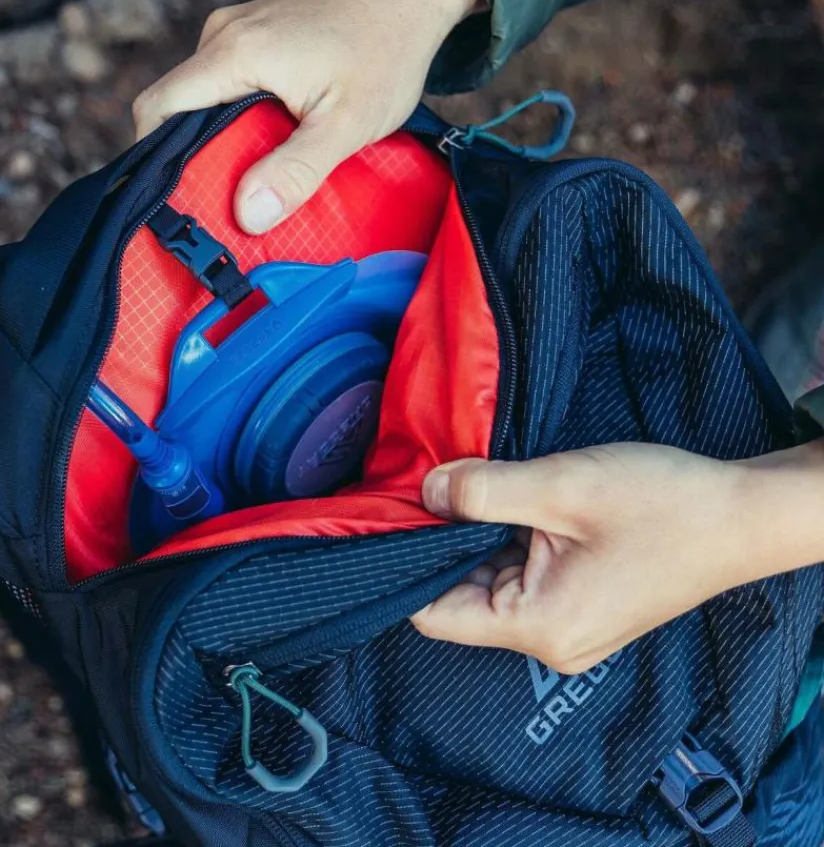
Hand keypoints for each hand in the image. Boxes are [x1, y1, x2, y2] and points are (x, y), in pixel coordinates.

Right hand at [132, 0, 479, 233]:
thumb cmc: (387, 52)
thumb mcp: (348, 124)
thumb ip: (296, 170)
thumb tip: (248, 216)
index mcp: (234, 52)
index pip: (157, 108)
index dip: (155, 160)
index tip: (181, 203)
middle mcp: (222, 34)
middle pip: (173, 107)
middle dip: (186, 158)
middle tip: (218, 206)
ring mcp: (236, 30)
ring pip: (197, 97)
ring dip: (213, 141)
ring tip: (245, 183)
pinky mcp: (252, 34)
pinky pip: (221, 84)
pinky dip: (232, 120)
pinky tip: (265, 147)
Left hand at [413, 441, 823, 673]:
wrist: (740, 515)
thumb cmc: (661, 504)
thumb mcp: (560, 486)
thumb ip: (482, 491)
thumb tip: (423, 493)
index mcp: (537, 625)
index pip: (434, 615)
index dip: (403, 567)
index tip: (385, 518)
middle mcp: (548, 639)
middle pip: (460, 597)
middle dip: (439, 544)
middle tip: (425, 486)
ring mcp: (567, 625)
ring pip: (489, 582)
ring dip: (474, 537)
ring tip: (466, 487)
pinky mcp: (582, 604)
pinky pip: (521, 576)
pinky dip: (504, 541)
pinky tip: (504, 502)